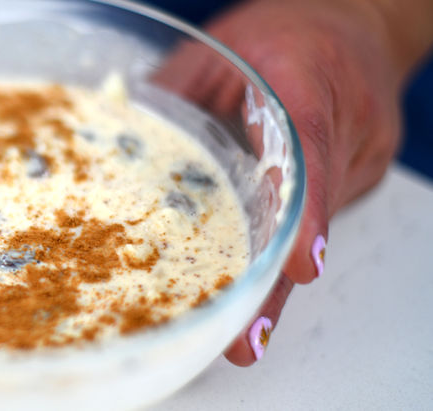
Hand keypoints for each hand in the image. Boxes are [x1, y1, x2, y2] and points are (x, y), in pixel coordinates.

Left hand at [179, 0, 430, 364]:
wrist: (349, 21)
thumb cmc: (281, 33)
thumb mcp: (217, 50)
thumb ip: (177, 93)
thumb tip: (115, 138)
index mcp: (308, 77)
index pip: (309, 144)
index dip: (303, 209)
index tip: (299, 263)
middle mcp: (345, 122)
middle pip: (312, 209)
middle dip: (276, 281)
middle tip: (248, 336)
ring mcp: (359, 152)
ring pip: (315, 225)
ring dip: (276, 280)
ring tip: (245, 332)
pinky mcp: (355, 174)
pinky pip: (316, 217)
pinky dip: (283, 252)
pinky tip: (256, 288)